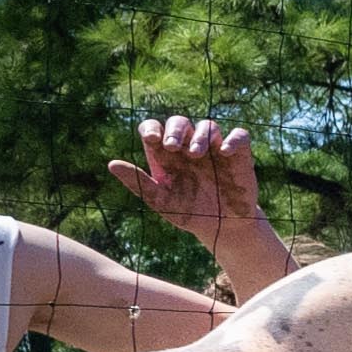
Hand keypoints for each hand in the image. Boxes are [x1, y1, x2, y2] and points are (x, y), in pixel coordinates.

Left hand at [110, 114, 280, 270]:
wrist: (222, 228)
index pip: (155, 128)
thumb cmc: (189, 213)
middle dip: (175, 129)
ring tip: (196, 154)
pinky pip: (239, 136)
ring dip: (200, 136)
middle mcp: (189, 146)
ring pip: (208, 126)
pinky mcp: (238, 154)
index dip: (152, 128)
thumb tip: (111, 164)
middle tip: (172, 147)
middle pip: (179, 122)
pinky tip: (224, 152)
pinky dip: (232, 139)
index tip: (151, 140)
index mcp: (167, 155)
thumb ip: (138, 182)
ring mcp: (214, 148)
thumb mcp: (161, 201)